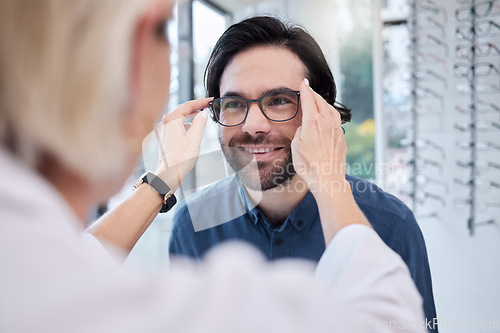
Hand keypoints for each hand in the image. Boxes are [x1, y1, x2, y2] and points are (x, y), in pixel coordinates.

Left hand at [155, 98, 210, 189]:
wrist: (168, 175)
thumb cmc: (179, 159)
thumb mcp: (194, 139)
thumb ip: (200, 123)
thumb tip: (204, 113)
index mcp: (171, 120)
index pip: (188, 105)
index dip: (200, 102)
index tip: (210, 100)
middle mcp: (165, 123)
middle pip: (182, 110)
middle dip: (196, 107)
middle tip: (208, 105)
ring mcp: (164, 131)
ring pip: (179, 118)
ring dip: (191, 115)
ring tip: (202, 114)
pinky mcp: (165, 138)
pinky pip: (176, 126)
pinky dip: (186, 124)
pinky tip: (192, 127)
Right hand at [291, 79, 346, 194]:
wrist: (327, 179)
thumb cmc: (308, 165)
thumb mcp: (296, 146)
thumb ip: (300, 132)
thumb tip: (306, 128)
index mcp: (313, 122)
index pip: (308, 100)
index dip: (305, 90)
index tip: (303, 83)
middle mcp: (327, 122)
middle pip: (321, 102)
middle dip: (314, 94)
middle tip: (309, 90)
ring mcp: (336, 130)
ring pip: (331, 109)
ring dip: (324, 103)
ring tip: (318, 101)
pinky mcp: (342, 138)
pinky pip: (336, 120)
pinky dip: (330, 113)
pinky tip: (328, 117)